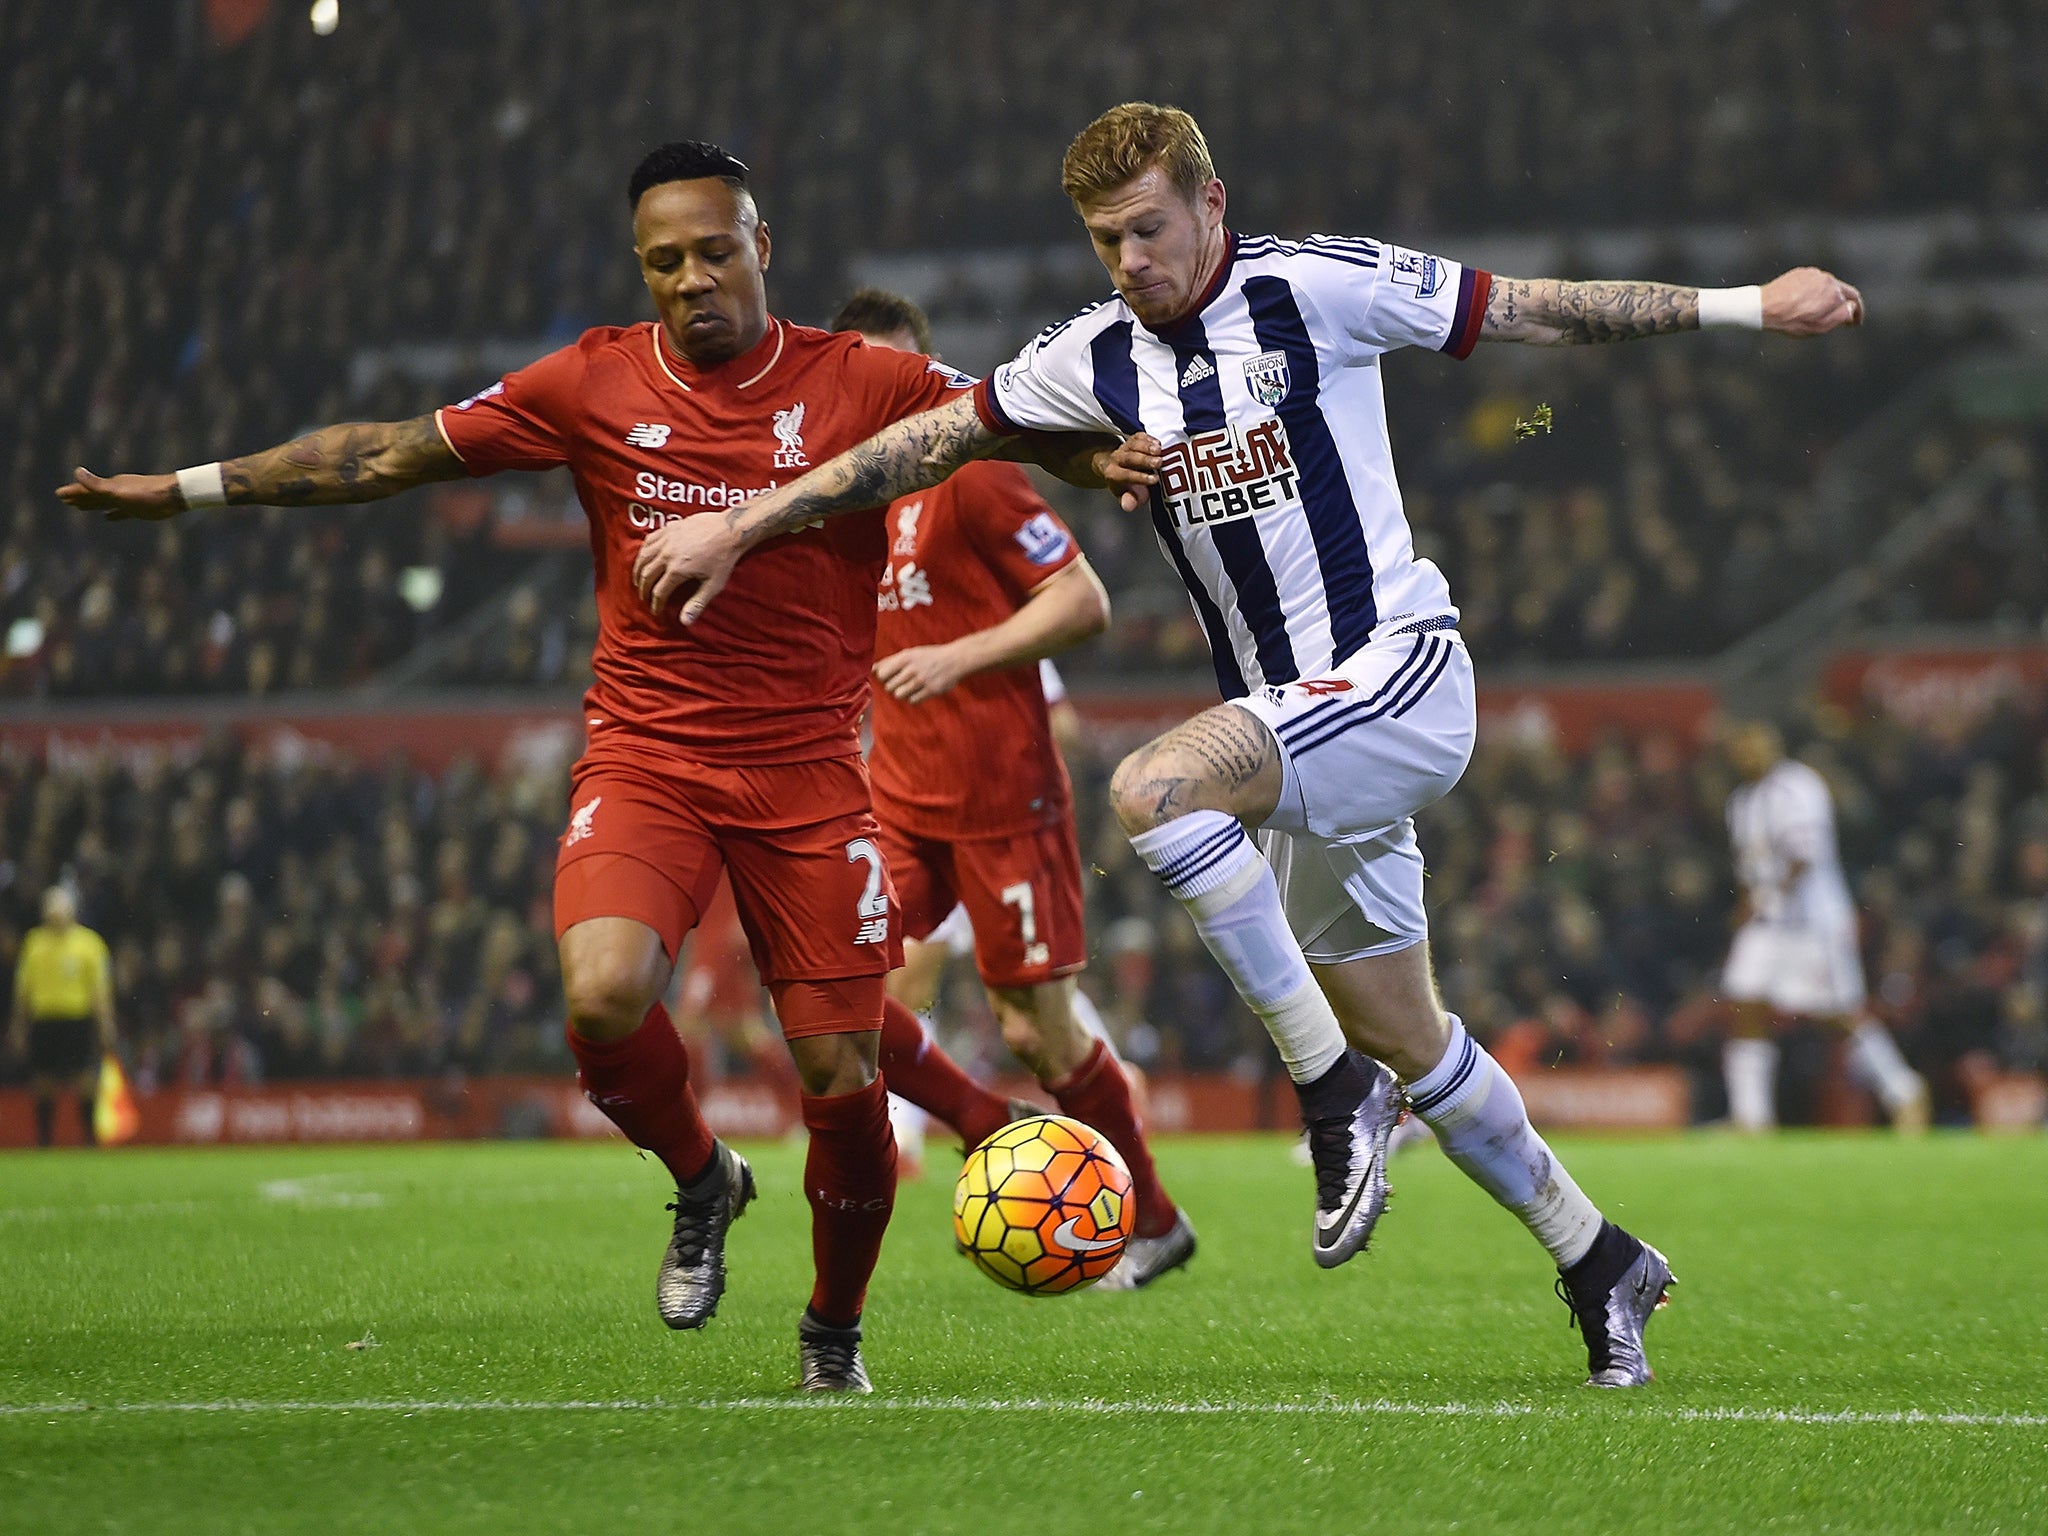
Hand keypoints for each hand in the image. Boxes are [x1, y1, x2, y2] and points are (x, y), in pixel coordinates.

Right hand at [56, 469, 185, 519]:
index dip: (73, 491)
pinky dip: (112, 514)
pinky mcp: (138, 509)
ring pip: (105, 502)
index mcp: (110, 486)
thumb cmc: (146, 494)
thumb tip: (77, 471)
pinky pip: (120, 511)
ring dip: (92, 504)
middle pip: (93, 495)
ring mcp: (127, 499)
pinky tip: (108, 517)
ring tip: (80, 507)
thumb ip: (97, 484)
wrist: (174, 496)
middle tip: (65, 500)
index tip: (59, 494)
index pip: (86, 488)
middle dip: (79, 497)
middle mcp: (116, 491)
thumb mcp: (118, 490)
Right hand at [631, 512, 743, 623]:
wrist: (729, 529)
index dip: (656, 604)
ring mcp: (666, 539)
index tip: (656, 611)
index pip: (659, 592)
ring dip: (638, 571)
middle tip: (645, 599)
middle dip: (644, 590)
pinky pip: (648, 541)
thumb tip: (684, 622)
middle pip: (646, 575)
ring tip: (638, 582)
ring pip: (643, 557)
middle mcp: (667, 554)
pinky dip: (643, 552)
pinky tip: (644, 558)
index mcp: (677, 569)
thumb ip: (697, 603)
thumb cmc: (723, 558)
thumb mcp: (713, 585)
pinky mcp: (668, 528)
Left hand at [873, 643, 970, 703]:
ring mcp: (921, 680)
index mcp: (905, 657)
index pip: (881, 672)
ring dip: (901, 693)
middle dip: (892, 686)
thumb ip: (893, 661)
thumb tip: (873, 669)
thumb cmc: (930, 656)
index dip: (882, 677)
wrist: (955, 660)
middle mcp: (912, 668)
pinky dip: (913, 698)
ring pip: (898, 694)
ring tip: (909, 687)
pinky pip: (912, 701)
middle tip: (901, 682)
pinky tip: (918, 692)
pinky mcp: (931, 690)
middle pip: (888, 686)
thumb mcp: (911, 653)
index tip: (888, 677)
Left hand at [1094, 434, 1163, 511]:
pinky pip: (1138, 436)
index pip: (1125, 475)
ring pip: (1133, 444)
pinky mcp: (1132, 439)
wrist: (1115, 465)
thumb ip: (1129, 501)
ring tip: (1160, 451)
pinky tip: (1158, 443)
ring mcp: (1124, 447)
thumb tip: (1128, 506)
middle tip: (1159, 462)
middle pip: (1129, 458)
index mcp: (1113, 474)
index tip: (1155, 479)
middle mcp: (1117, 459)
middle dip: (1144, 460)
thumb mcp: (1126, 496)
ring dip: (1147, 447)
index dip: (1140, 477)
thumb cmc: (1125, 484)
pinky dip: (1148, 438)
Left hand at [1760, 268, 1863, 335]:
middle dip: (1842, 305)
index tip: (1855, 322)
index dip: (1857, 312)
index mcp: (1834, 291)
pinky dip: (1814, 292)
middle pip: (1841, 291)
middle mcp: (1826, 278)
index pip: (1854, 299)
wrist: (1762, 307)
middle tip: (1840, 318)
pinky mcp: (1799, 272)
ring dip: (1826, 297)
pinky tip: (1805, 303)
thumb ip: (1841, 317)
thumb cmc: (1790, 320)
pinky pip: (1812, 283)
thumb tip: (1852, 309)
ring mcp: (1812, 273)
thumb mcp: (1819, 326)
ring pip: (1825, 286)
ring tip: (1819, 312)